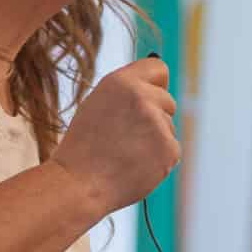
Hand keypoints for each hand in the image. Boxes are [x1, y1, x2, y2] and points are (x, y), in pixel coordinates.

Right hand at [54, 57, 179, 214]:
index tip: (149, 96)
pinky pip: (172, 149)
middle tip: (126, 135)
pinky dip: (159, 159)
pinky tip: (135, 165)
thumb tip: (158, 87)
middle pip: (168, 101)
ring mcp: (158, 124)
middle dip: (155, 116)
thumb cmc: (84, 146)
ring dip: (154, 139)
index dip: (155, 84)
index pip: (158, 69)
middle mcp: (143, 97)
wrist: (79, 183)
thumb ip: (128, 91)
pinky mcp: (169, 149)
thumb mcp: (97, 104)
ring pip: (169, 127)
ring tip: (125, 153)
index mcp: (121, 82)